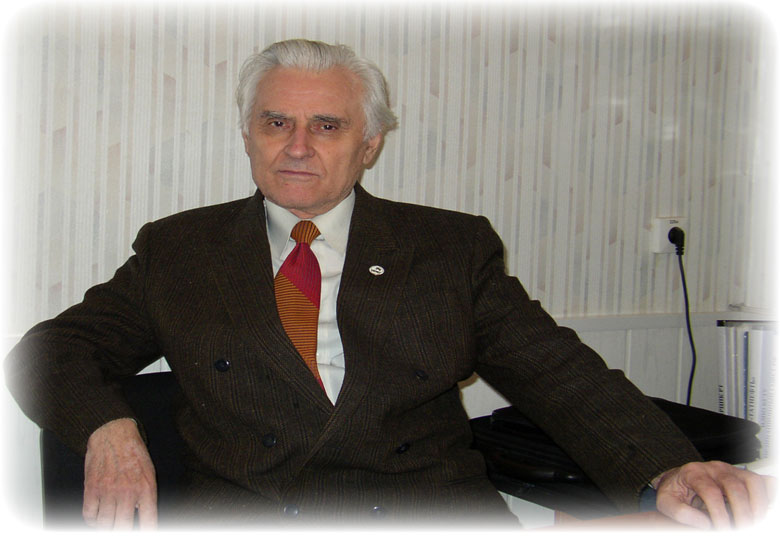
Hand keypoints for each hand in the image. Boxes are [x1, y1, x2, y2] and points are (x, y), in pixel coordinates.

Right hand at [83, 418, 157, 529]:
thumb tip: (142, 518)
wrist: (114, 433)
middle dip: (122, 530)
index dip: (146, 531)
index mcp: (146, 488)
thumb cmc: (133, 453)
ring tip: (109, 523)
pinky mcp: (92, 488)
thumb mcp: (149, 473)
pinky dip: (91, 520)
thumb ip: (146, 496)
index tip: (144, 532)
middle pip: (123, 528)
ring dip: (106, 527)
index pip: (149, 521)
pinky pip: (88, 516)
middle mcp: (128, 492)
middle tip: (122, 527)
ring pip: (104, 525)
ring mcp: (108, 491)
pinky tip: (96, 517)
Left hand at [654, 460, 775, 528]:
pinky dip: (767, 495)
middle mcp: (714, 468)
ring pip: (752, 481)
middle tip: (742, 529)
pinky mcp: (742, 475)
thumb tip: (705, 523)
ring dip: (758, 505)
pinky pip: (761, 481)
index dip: (719, 514)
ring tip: (754, 523)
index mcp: (694, 473)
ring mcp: (730, 469)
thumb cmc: (675, 491)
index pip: (711, 492)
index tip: (722, 529)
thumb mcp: (666, 502)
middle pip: (735, 487)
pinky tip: (762, 511)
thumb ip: (680, 512)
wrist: (679, 479)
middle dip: (742, 513)